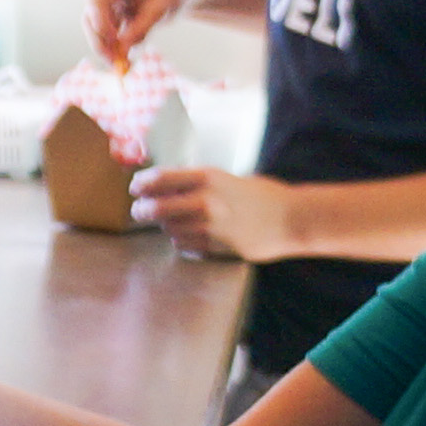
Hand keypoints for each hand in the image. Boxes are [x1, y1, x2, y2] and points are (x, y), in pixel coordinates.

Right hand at [88, 0, 187, 61]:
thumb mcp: (160, 9)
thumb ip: (141, 26)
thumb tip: (122, 47)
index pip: (96, 1)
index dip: (100, 23)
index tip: (115, 41)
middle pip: (90, 18)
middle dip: (100, 42)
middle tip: (113, 63)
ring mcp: (107, 2)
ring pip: (97, 30)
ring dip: (108, 50)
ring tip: (125, 65)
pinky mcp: (112, 15)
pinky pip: (107, 36)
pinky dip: (116, 49)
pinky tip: (128, 61)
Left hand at [129, 165, 296, 260]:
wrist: (290, 219)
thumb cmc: (261, 195)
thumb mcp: (227, 179)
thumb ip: (198, 183)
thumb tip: (166, 186)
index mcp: (207, 177)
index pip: (159, 179)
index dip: (141, 184)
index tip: (135, 188)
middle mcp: (204, 201)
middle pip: (156, 208)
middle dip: (143, 210)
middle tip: (140, 210)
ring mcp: (209, 227)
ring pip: (168, 229)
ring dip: (165, 226)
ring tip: (172, 222)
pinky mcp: (215, 247)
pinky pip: (184, 245)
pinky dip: (181, 240)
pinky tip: (189, 235)